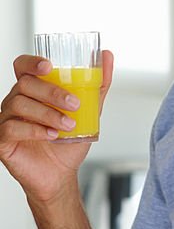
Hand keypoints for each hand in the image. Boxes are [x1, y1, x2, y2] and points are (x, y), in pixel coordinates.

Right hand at [0, 51, 113, 202]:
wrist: (61, 173)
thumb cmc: (69, 141)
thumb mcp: (89, 110)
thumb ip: (97, 85)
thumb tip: (107, 55)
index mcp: (33, 90)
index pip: (23, 66)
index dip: (32, 62)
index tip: (49, 66)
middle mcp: (16, 101)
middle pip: (25, 84)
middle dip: (52, 92)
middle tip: (75, 105)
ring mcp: (6, 119)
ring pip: (19, 104)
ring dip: (48, 113)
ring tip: (68, 126)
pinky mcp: (1, 139)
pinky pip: (11, 127)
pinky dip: (35, 130)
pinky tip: (51, 135)